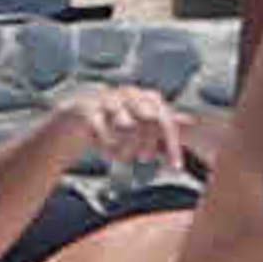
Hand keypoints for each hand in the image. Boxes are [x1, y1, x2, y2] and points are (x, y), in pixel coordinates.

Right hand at [57, 87, 189, 171]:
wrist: (72, 121)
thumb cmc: (112, 125)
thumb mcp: (139, 128)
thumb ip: (161, 127)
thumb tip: (191, 121)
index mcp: (145, 96)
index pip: (165, 120)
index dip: (173, 145)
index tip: (176, 167)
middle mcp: (128, 93)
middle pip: (149, 121)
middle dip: (148, 145)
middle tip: (141, 158)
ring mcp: (106, 99)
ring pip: (127, 126)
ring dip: (125, 148)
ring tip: (120, 155)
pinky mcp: (87, 110)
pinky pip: (104, 132)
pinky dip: (108, 147)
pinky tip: (106, 154)